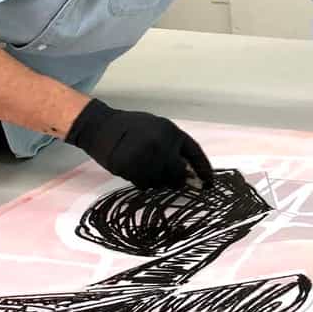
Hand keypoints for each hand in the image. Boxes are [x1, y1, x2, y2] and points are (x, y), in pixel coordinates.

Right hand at [65, 98, 214, 188]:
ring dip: (160, 182)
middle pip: (180, 173)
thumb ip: (175, 147)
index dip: (204, 170)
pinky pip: (145, 185)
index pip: (195, 154)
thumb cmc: (134, 127)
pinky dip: (145, 183)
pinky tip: (138, 172)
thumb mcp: (160, 129)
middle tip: (177, 182)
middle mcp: (162, 145)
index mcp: (172, 132)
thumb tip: (191, 173)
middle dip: (180, 180)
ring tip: (149, 169)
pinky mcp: (130, 169)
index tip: (209, 184)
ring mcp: (145, 158)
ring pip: (162, 182)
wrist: (103, 127)